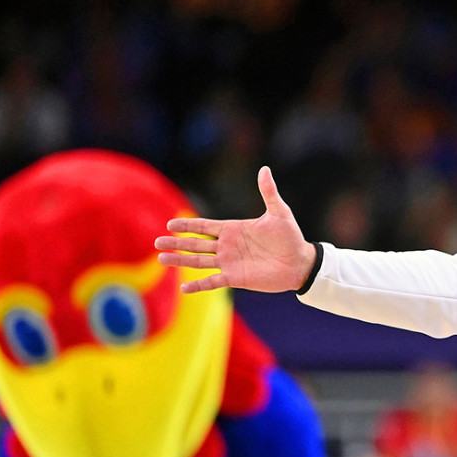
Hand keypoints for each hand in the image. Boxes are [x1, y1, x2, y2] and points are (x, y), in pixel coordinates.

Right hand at [155, 166, 316, 293]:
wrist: (300, 262)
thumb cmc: (291, 237)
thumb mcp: (279, 212)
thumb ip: (268, 192)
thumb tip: (264, 169)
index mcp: (233, 229)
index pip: (204, 226)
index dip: (187, 225)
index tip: (169, 223)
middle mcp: (227, 246)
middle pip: (195, 244)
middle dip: (176, 243)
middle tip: (156, 243)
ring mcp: (229, 263)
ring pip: (198, 261)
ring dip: (180, 261)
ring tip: (161, 259)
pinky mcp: (235, 278)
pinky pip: (213, 282)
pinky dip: (198, 285)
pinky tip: (184, 288)